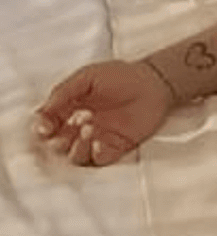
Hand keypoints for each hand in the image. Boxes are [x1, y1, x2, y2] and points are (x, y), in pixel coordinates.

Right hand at [32, 60, 175, 166]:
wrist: (154, 84)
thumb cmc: (121, 76)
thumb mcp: (87, 77)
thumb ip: (64, 92)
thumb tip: (44, 110)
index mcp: (69, 109)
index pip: (47, 124)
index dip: (42, 128)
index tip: (46, 127)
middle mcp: (80, 126)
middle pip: (58, 145)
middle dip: (58, 142)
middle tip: (68, 131)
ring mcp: (98, 138)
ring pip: (76, 156)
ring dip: (76, 148)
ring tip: (87, 130)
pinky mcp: (116, 147)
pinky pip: (100, 159)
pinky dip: (96, 154)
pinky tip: (98, 143)